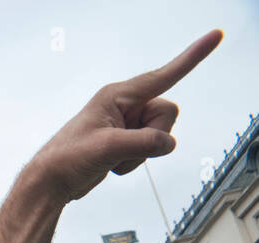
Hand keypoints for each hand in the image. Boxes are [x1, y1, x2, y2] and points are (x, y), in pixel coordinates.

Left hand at [30, 29, 221, 203]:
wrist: (50, 183)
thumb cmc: (66, 159)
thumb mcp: (107, 148)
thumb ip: (144, 143)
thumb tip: (168, 143)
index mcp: (117, 95)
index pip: (163, 75)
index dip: (191, 57)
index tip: (215, 36)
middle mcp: (125, 105)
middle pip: (168, 114)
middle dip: (152, 137)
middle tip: (122, 148)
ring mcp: (127, 124)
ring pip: (160, 136)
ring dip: (140, 155)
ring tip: (111, 158)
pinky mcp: (126, 141)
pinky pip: (149, 151)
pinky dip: (133, 163)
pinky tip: (110, 164)